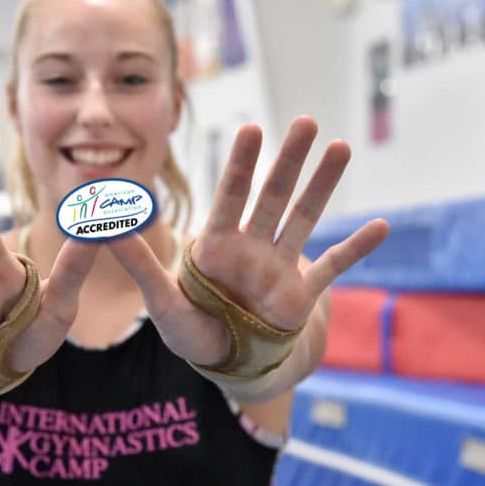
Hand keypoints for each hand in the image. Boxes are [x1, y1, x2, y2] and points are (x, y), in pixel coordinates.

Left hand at [108, 117, 388, 366]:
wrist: (228, 364)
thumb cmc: (192, 332)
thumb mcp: (162, 302)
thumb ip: (141, 264)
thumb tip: (103, 226)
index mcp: (217, 245)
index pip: (230, 196)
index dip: (241, 166)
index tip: (251, 130)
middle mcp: (252, 246)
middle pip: (273, 196)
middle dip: (287, 161)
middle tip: (305, 121)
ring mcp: (281, 266)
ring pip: (305, 216)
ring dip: (323, 185)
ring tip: (341, 147)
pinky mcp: (303, 294)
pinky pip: (334, 267)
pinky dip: (356, 249)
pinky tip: (380, 227)